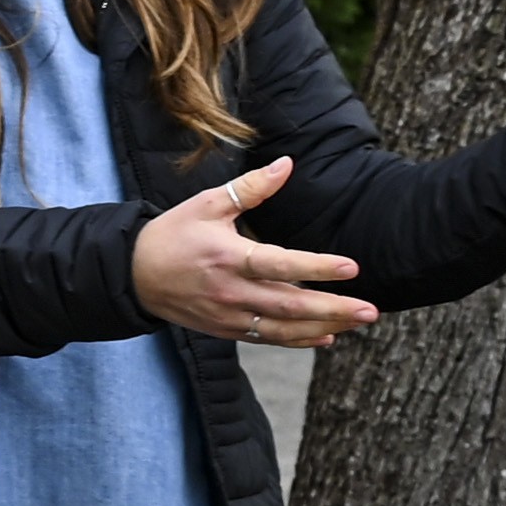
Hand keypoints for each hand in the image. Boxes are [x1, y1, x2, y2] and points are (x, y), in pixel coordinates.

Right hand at [131, 161, 374, 347]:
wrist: (134, 276)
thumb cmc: (173, 234)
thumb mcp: (207, 204)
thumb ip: (250, 188)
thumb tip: (286, 164)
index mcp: (228, 257)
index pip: (280, 265)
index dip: (317, 268)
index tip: (351, 267)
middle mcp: (232, 292)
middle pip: (290, 306)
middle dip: (334, 309)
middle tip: (371, 309)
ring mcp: (229, 316)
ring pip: (284, 329)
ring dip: (325, 327)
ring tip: (359, 321)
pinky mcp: (227, 330)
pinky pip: (269, 339)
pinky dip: (299, 340)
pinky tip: (328, 336)